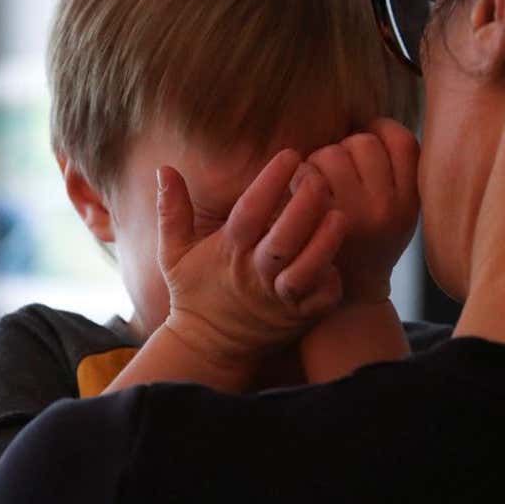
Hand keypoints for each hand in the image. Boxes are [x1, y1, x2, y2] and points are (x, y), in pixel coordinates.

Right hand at [156, 149, 347, 371]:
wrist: (208, 349)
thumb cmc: (194, 293)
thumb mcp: (173, 252)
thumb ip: (172, 210)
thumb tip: (164, 168)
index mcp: (228, 252)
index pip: (250, 212)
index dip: (270, 182)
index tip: (289, 154)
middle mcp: (255, 274)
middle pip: (283, 239)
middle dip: (304, 206)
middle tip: (320, 177)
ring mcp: (278, 299)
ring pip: (305, 271)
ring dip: (324, 243)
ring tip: (340, 214)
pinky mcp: (297, 319)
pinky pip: (321, 300)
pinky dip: (332, 281)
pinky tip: (341, 257)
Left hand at [304, 119, 419, 304]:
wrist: (348, 297)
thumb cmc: (369, 241)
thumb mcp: (400, 211)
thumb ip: (396, 171)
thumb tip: (372, 121)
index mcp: (410, 201)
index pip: (401, 140)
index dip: (380, 130)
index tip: (368, 143)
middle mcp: (386, 208)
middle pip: (363, 142)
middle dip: (346, 149)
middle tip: (341, 174)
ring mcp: (351, 216)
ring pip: (332, 153)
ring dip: (320, 161)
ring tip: (321, 185)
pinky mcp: (316, 224)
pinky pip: (305, 173)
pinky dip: (298, 175)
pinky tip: (300, 193)